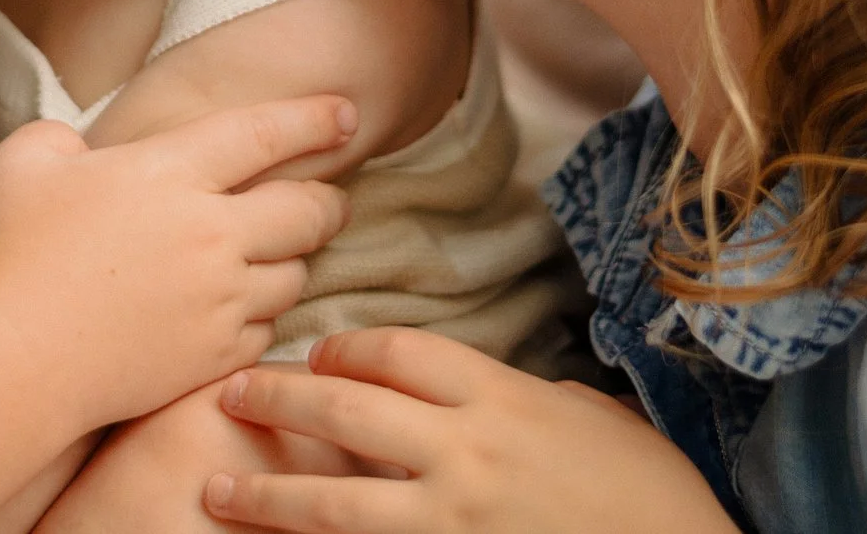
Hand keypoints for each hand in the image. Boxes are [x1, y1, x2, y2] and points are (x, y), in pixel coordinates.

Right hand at [0, 97, 356, 432]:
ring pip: (295, 273)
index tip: (346, 114)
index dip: (313, 118)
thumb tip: (80, 152)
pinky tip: (244, 311)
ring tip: (281, 258)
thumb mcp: (25, 161)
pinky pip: (267, 329)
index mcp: (171, 172)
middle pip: (307, 208)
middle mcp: (210, 232)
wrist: (11, 359)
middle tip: (332, 199)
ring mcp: (218, 298)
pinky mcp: (214, 355)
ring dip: (295, 261)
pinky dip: (263, 316)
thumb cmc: (10, 254)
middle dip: (329, 201)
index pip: (264, 132)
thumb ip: (61, 139)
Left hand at [204, 328, 738, 533]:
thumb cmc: (650, 494)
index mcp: (501, 400)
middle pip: (346, 411)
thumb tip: (514, 392)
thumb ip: (540, 400)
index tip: (315, 353)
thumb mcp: (599, 423)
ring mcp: (453, 522)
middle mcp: (467, 456)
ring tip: (215, 492)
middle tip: (229, 393)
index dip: (345, 349)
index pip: (398, 354)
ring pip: (336, 503)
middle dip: (278, 401)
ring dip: (267, 496)